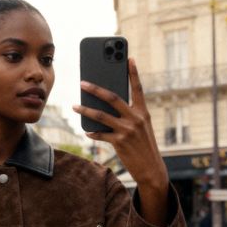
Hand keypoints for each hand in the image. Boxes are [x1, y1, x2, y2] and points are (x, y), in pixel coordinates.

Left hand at [73, 58, 169, 226]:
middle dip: (95, 88)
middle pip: (112, 98)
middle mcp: (136, 118)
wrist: (152, 169)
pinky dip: (92, 132)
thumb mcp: (142, 129)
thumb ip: (128, 117)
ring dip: (85, 110)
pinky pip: (100, 134)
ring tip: (75, 106)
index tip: (129, 58)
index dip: (133, 73)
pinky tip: (86, 130)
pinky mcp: (119, 142)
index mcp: (143, 112)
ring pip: (101, 115)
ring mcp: (127, 130)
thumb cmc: (144, 147)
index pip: (138, 88)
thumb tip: (107, 109)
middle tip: (82, 82)